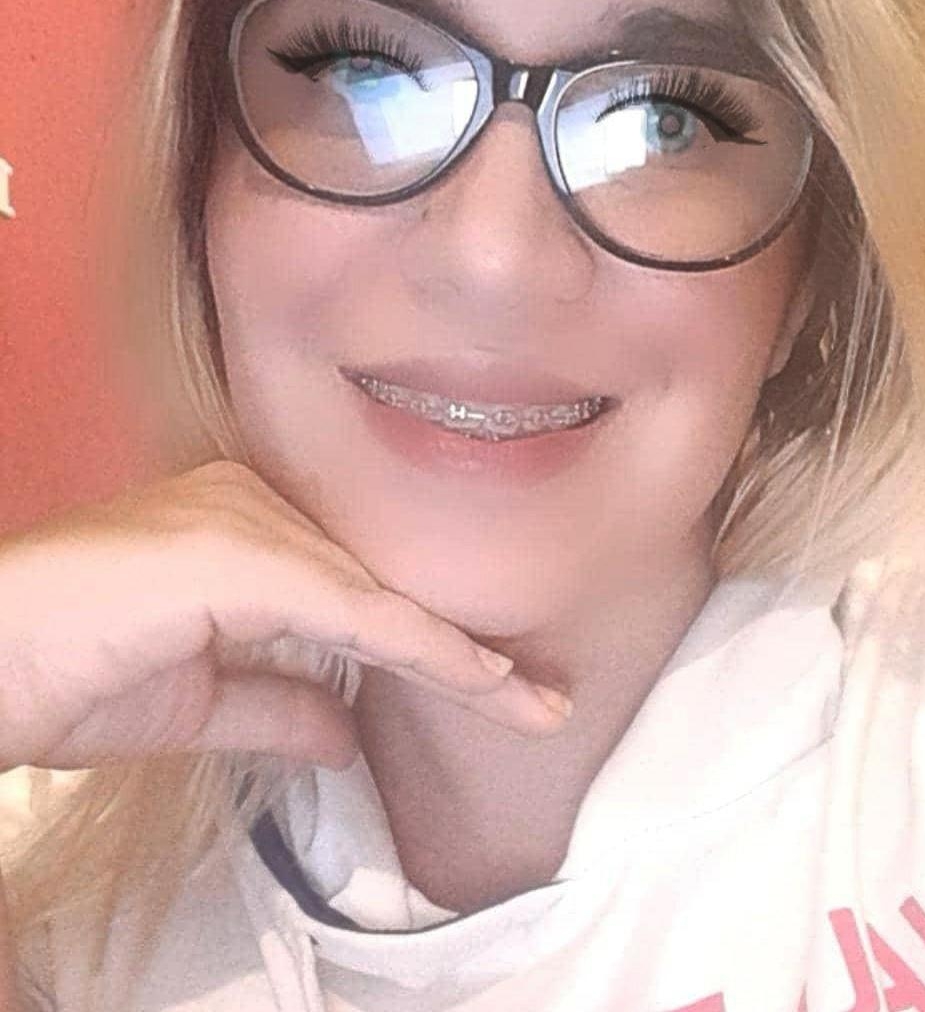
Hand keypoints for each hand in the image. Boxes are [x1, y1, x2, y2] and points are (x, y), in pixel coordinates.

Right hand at [0, 459, 571, 773]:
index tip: (506, 694)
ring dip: (461, 659)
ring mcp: (246, 518)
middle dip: (464, 654)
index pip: (358, 594)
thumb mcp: (197, 706)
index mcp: (244, 527)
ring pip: (379, 599)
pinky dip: (419, 647)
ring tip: (534, 705)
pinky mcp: (238, 550)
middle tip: (544, 702)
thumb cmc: (66, 674)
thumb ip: (278, 707)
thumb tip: (347, 735)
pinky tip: (479, 681)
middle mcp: (254, 502)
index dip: (433, 648)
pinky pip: (351, 609)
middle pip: (382, 588)